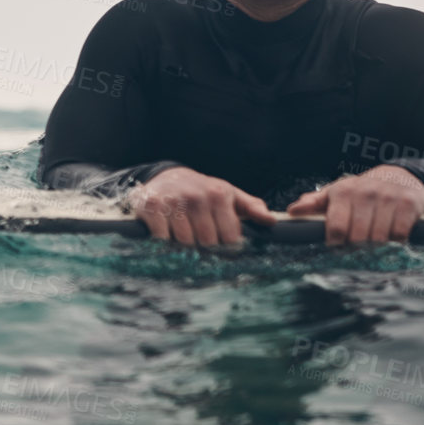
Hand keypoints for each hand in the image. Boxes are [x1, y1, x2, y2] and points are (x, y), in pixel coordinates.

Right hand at [128, 166, 274, 246]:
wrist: (165, 177)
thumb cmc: (202, 191)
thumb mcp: (229, 194)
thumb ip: (252, 207)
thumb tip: (271, 221)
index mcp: (219, 195)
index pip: (229, 237)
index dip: (226, 247)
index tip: (220, 246)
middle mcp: (197, 196)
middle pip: (207, 242)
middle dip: (204, 247)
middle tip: (199, 240)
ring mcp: (174, 201)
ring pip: (185, 243)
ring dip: (183, 245)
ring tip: (182, 235)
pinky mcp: (152, 207)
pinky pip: (161, 238)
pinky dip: (163, 241)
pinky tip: (166, 232)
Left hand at [285, 165, 423, 244]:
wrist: (401, 176)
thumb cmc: (362, 191)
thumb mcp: (337, 194)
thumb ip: (314, 204)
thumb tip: (292, 211)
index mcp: (343, 191)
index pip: (336, 228)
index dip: (336, 244)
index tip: (338, 246)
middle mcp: (365, 192)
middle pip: (357, 238)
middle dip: (357, 247)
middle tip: (359, 245)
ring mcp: (388, 197)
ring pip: (378, 239)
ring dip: (376, 245)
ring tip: (375, 238)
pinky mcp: (409, 204)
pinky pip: (399, 235)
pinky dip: (396, 240)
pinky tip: (392, 232)